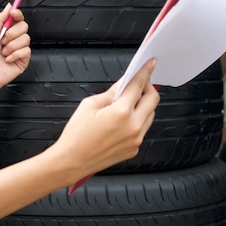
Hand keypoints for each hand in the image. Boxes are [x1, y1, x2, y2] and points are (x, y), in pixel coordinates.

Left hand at [0, 4, 30, 92]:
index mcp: (5, 32)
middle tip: (3, 40)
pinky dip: (15, 54)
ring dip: (12, 46)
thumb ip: (0, 19)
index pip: (17, 18)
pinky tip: (8, 59)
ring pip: (25, 38)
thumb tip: (8, 6)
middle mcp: (13, 39)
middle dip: (12, 33)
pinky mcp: (24, 59)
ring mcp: (19, 49)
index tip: (13, 13)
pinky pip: (26, 50)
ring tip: (4, 52)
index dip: (17, 14)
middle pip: (24, 26)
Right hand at [53, 58, 159, 179]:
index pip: (139, 85)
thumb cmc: (76, 135)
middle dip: (148, 88)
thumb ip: (110, 93)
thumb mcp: (89, 105)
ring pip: (151, 115)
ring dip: (144, 105)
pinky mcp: (134, 149)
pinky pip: (143, 129)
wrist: (72, 161)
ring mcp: (136, 139)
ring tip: (128, 102)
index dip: (145, 72)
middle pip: (153, 100)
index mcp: (121, 112)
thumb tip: (122, 84)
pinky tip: (123, 119)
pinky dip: (138, 120)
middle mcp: (133, 126)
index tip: (150, 64)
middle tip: (139, 83)